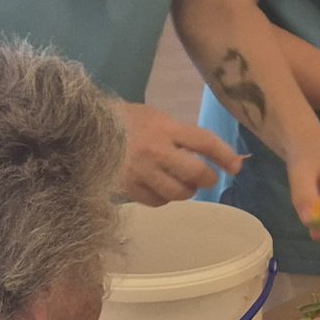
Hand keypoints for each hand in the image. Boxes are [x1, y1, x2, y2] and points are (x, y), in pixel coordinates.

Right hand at [115, 101, 244, 204]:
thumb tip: (208, 154)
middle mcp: (156, 151)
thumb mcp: (154, 117)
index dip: (225, 155)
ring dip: (187, 190)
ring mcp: (141, 172)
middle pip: (196, 173)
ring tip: (182, 183)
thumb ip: (179, 135)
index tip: (236, 166)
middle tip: (206, 177)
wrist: (82, 129)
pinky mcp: (128, 188)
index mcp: (165, 128)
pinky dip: (164, 198)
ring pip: (178, 192)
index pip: (205, 142)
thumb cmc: (124, 120)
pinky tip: (160, 189)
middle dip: (208, 178)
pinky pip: (157, 201)